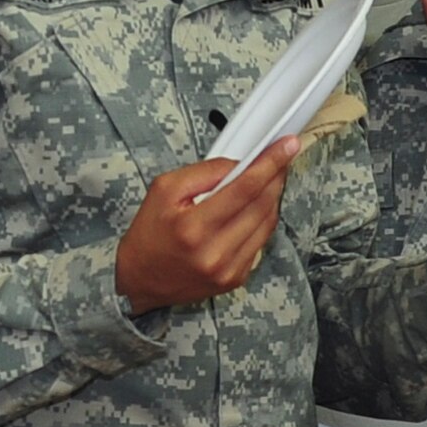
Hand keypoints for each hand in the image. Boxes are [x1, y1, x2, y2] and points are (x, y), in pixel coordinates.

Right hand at [114, 138, 298, 315]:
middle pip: (262, 205)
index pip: (244, 189)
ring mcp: (229, 269)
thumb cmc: (149, 234)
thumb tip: (241, 164)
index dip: (270, 163)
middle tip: (282, 156)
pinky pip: (261, 240)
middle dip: (275, 176)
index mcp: (193, 228)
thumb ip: (205, 172)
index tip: (288, 145)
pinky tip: (256, 206)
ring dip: (273, 196)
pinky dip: (263, 219)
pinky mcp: (236, 278)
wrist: (139, 281)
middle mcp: (215, 252)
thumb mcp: (164, 190)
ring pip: (268, 222)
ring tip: (269, 178)